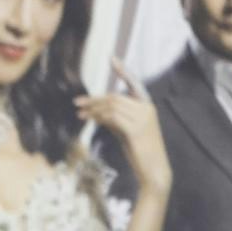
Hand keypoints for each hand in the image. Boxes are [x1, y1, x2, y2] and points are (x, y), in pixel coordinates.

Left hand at [77, 71, 169, 194]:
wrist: (154, 172)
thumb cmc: (141, 153)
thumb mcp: (127, 132)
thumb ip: (115, 119)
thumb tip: (96, 112)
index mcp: (147, 106)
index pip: (134, 83)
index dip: (123, 71)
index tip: (112, 58)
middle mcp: (146, 109)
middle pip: (115, 96)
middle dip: (94, 99)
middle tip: (78, 103)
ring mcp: (142, 118)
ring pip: (112, 106)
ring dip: (93, 109)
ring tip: (81, 114)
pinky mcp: (135, 129)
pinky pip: (112, 117)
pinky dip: (98, 117)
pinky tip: (90, 120)